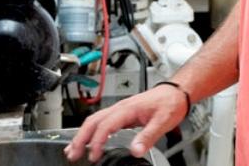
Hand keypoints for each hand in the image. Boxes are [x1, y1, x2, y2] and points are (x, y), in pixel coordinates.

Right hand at [64, 83, 187, 161]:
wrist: (176, 93)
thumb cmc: (170, 103)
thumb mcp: (162, 121)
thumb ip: (148, 136)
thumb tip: (135, 150)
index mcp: (128, 108)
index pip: (106, 125)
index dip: (97, 141)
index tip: (94, 155)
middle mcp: (121, 107)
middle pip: (93, 121)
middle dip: (80, 137)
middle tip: (72, 154)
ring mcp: (120, 109)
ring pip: (95, 120)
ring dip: (82, 134)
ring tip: (73, 149)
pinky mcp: (122, 113)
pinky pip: (101, 121)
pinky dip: (91, 131)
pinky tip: (89, 140)